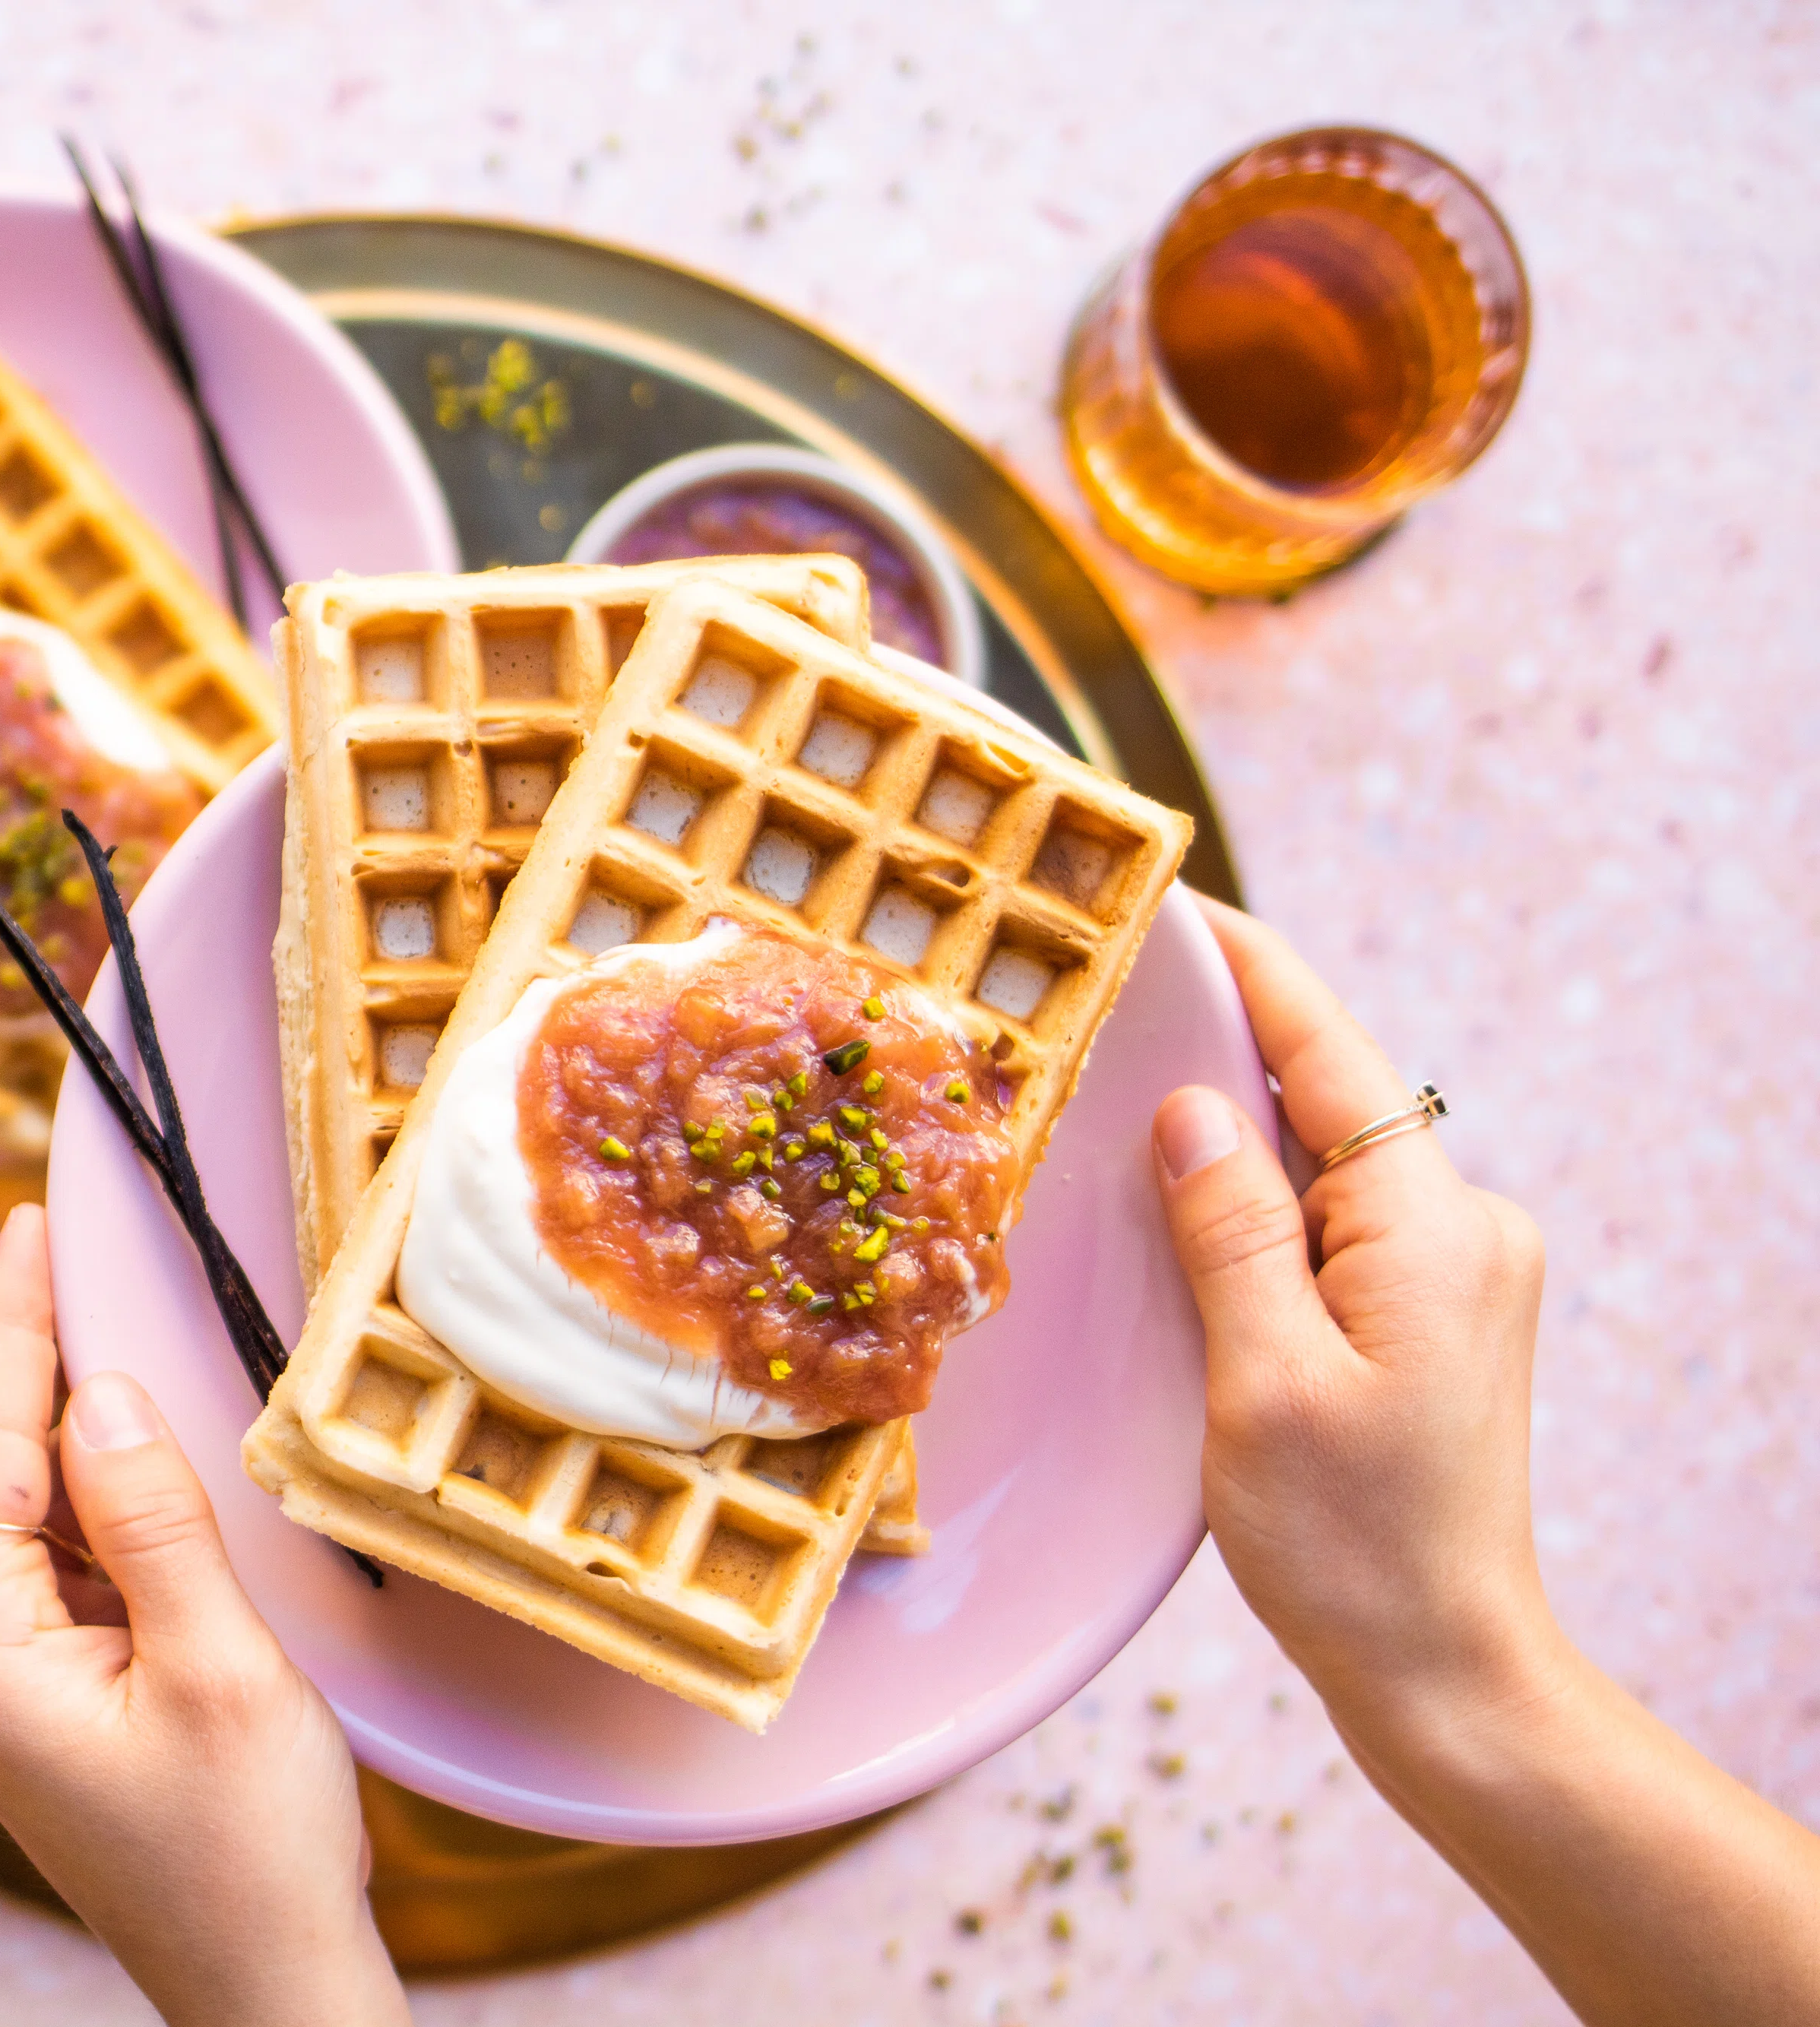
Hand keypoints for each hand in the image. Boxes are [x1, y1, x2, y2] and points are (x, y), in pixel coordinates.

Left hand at [0, 1206, 405, 2026]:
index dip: (6, 1323)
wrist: (262, 1983)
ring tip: (117, 1362)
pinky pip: (10, 1554)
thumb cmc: (253, 1850)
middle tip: (81, 1279)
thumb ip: (152, 1520)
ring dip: (31, 1427)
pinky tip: (128, 1473)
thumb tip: (103, 1388)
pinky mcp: (11, 1695)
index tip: (26, 1224)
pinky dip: (56, 1492)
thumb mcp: (224, 1670)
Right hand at [1149, 894, 1552, 1722]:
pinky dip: (1254, 1199)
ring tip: (1128, 1088)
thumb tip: (1189, 1110)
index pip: (1331, 1058)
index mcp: (1434, 1228)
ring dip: (1231, 1130)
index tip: (1180, 904)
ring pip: (1322, 1161)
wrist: (1443, 1669)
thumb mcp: (1265, 1380)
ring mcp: (1452, 1274)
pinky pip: (1327, 1219)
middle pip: (1328, 1097)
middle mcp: (1462, 1230)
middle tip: (1115, 993)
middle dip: (1225, 1043)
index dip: (1255, 972)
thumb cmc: (1354, 1545)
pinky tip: (1184, 1204)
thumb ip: (1229, 1229)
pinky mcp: (1426, 1316)